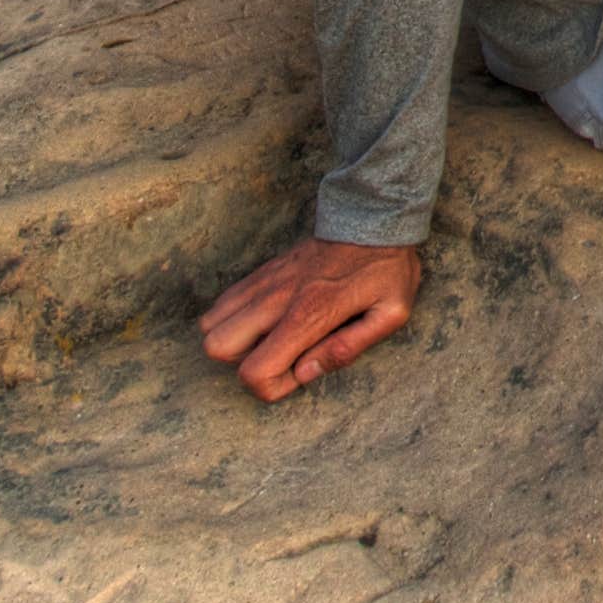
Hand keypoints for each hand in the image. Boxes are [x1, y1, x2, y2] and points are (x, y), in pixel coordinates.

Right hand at [199, 235, 424, 401]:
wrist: (373, 216)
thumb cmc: (387, 268)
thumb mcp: (390, 313)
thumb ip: (348, 348)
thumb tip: (305, 372)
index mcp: (308, 314)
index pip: (255, 371)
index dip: (272, 387)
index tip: (300, 371)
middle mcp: (276, 297)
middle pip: (216, 346)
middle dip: (243, 363)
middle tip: (282, 354)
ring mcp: (265, 281)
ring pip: (212, 322)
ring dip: (235, 339)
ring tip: (274, 335)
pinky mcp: (263, 270)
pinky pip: (224, 301)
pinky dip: (234, 318)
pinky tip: (268, 317)